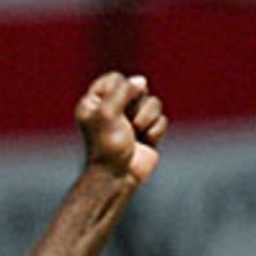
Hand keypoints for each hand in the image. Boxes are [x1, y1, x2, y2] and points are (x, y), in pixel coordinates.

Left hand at [76, 71, 167, 187]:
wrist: (117, 177)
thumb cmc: (107, 146)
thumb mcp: (107, 112)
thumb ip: (123, 89)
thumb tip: (140, 81)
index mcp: (95, 103)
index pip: (114, 79)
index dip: (120, 89)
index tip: (114, 106)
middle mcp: (113, 109)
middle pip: (137, 88)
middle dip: (136, 104)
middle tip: (125, 121)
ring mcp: (132, 121)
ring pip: (153, 102)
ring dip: (146, 118)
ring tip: (136, 133)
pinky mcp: (147, 133)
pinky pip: (161, 120)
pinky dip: (154, 131)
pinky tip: (144, 142)